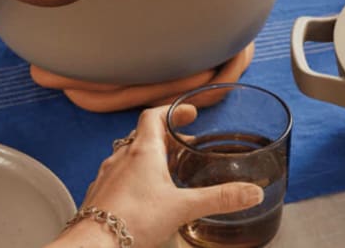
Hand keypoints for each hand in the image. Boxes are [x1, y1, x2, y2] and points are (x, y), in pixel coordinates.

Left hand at [49, 105, 263, 247]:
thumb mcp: (184, 208)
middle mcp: (121, 159)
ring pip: (129, 156)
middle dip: (165, 137)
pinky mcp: (99, 196)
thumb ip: (219, 198)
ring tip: (165, 171)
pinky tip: (143, 197)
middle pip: (143, 136)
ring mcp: (107, 177)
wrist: (93, 245)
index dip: (172, 111)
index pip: (154, 116)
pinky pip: (117, 177)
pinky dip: (133, 178)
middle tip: (183, 144)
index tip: (188, 113)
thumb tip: (251, 192)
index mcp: (143, 152)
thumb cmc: (132, 221)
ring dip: (148, 157)